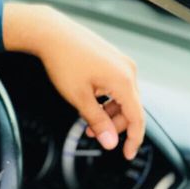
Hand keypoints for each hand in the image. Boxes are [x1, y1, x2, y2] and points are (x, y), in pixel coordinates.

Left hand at [3, 3, 143, 159]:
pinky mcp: (113, 60)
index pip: (137, 117)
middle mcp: (128, 70)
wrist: (52, 34)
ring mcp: (121, 63)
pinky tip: (90, 103)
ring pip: (123, 98)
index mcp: (124, 81)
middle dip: (114, 126)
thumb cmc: (64, 62)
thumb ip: (97, 121)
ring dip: (108, 113)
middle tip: (92, 134)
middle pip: (131, 109)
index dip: (133, 139)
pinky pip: (116, 86)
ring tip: (87, 121)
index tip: (126, 154)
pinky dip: (106, 100)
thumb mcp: (79, 98)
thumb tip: (110, 141)